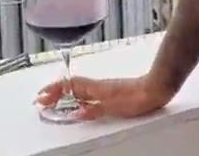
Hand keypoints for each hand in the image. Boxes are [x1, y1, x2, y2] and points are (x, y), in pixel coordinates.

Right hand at [33, 74, 172, 120]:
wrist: (157, 88)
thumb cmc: (138, 96)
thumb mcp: (114, 106)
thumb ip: (95, 109)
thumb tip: (77, 113)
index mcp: (97, 88)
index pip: (70, 86)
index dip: (54, 90)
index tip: (42, 96)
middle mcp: (99, 86)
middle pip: (72, 87)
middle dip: (55, 92)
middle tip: (43, 100)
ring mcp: (106, 88)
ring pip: (80, 89)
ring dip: (65, 94)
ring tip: (55, 101)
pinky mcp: (113, 91)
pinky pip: (89, 92)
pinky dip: (78, 97)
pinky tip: (80, 103)